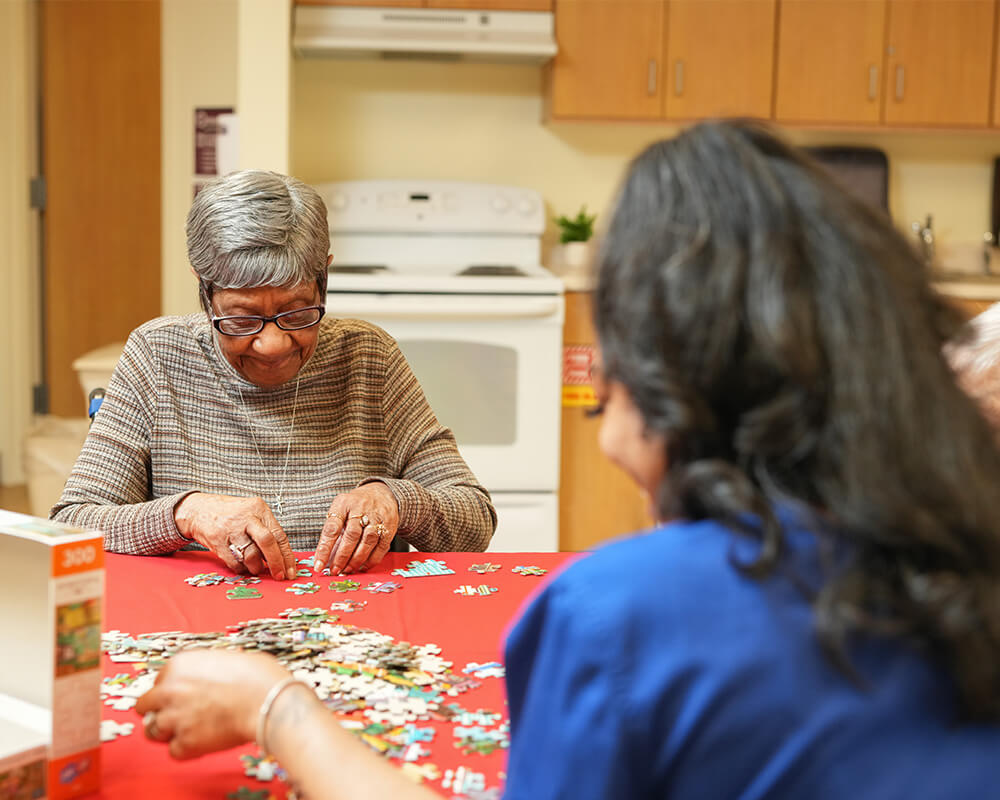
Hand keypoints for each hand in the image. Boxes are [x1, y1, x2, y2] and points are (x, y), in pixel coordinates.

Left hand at [135, 650, 287, 759]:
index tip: (184, 696)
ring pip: (152, 731)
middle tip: (177, 714)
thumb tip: (210, 677)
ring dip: (167, 732)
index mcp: (178, 665)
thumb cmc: (257, 676)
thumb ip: (206, 669)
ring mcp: (174, 718)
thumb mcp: (228, 658)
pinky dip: (185, 749)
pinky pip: (173, 751)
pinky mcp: (184, 743)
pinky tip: (201, 742)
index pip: (159, 680)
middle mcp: (169, 690)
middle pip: (145, 706)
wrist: (268, 700)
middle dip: (159, 710)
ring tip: (187, 730)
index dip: (172, 689)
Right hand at [173, 492, 295, 579]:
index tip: (291, 571)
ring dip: (257, 567)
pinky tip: (243, 566)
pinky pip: (235, 562)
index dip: (287, 556)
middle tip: (279, 576)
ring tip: (256, 568)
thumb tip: (282, 558)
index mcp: (259, 509)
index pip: (279, 535)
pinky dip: (242, 569)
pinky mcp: (217, 542)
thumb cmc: (232, 514)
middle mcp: (246, 518)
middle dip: (276, 563)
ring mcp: (231, 529)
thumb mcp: (252, 513)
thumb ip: (266, 531)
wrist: (199, 510)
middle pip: (267, 542)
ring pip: (251, 555)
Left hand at [314, 482, 399, 574]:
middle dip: (342, 557)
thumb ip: (335, 530)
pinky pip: (381, 547)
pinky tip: (363, 566)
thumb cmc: (355, 505)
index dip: (324, 549)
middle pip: (351, 536)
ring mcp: (376, 517)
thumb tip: (327, 558)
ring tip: (348, 570)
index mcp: (343, 504)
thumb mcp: (341, 509)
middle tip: (335, 571)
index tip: (318, 565)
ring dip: (356, 560)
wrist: (382, 493)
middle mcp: (360, 509)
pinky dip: (372, 560)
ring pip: (367, 541)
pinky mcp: (389, 526)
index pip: (332, 528)